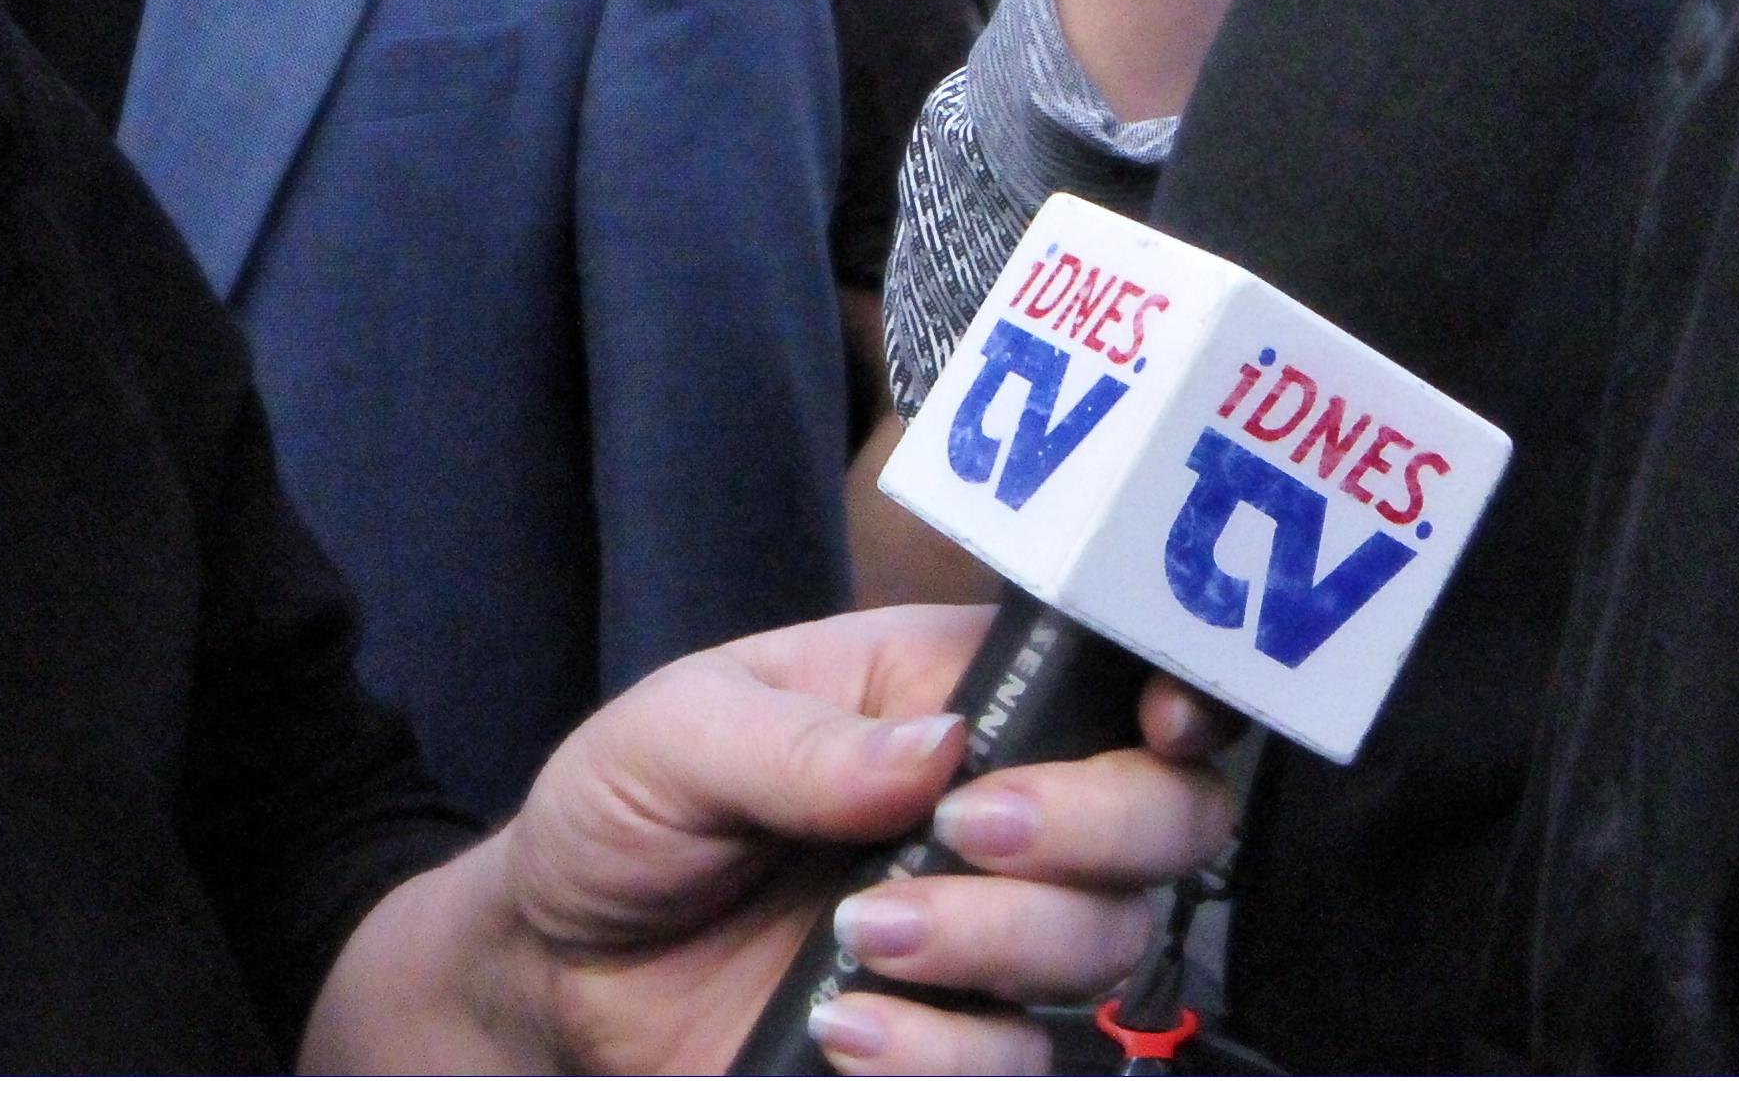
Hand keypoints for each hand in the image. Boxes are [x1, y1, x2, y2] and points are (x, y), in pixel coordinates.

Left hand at [308, 605, 1242, 1074]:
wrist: (561, 965)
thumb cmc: (623, 811)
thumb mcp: (675, 734)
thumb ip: (800, 741)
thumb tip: (938, 749)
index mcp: (946, 697)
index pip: (1117, 681)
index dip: (1177, 700)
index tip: (1157, 728)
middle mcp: (997, 812)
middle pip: (1162, 820)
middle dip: (1092, 831)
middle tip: (962, 838)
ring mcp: (985, 934)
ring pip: (1105, 947)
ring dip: (995, 946)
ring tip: (858, 941)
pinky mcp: (948, 1041)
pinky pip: (1018, 1062)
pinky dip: (941, 1054)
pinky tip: (844, 1029)